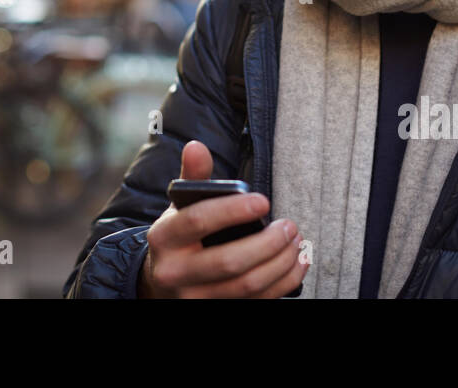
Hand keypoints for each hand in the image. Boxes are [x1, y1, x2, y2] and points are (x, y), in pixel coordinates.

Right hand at [138, 140, 307, 297]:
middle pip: (229, 261)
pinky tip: (296, 264)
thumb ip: (193, 178)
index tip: (263, 201)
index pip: (199, 221)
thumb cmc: (179, 237)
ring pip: (247, 285)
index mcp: (164, 237)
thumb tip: (196, 147)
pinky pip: (256, 301)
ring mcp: (195, 298)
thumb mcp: (178, 208)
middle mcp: (176, 272)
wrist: (161, 283)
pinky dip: (283, 283)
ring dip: (280, 263)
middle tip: (289, 226)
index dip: (233, 210)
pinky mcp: (215, 311)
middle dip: (267, 243)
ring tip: (295, 242)